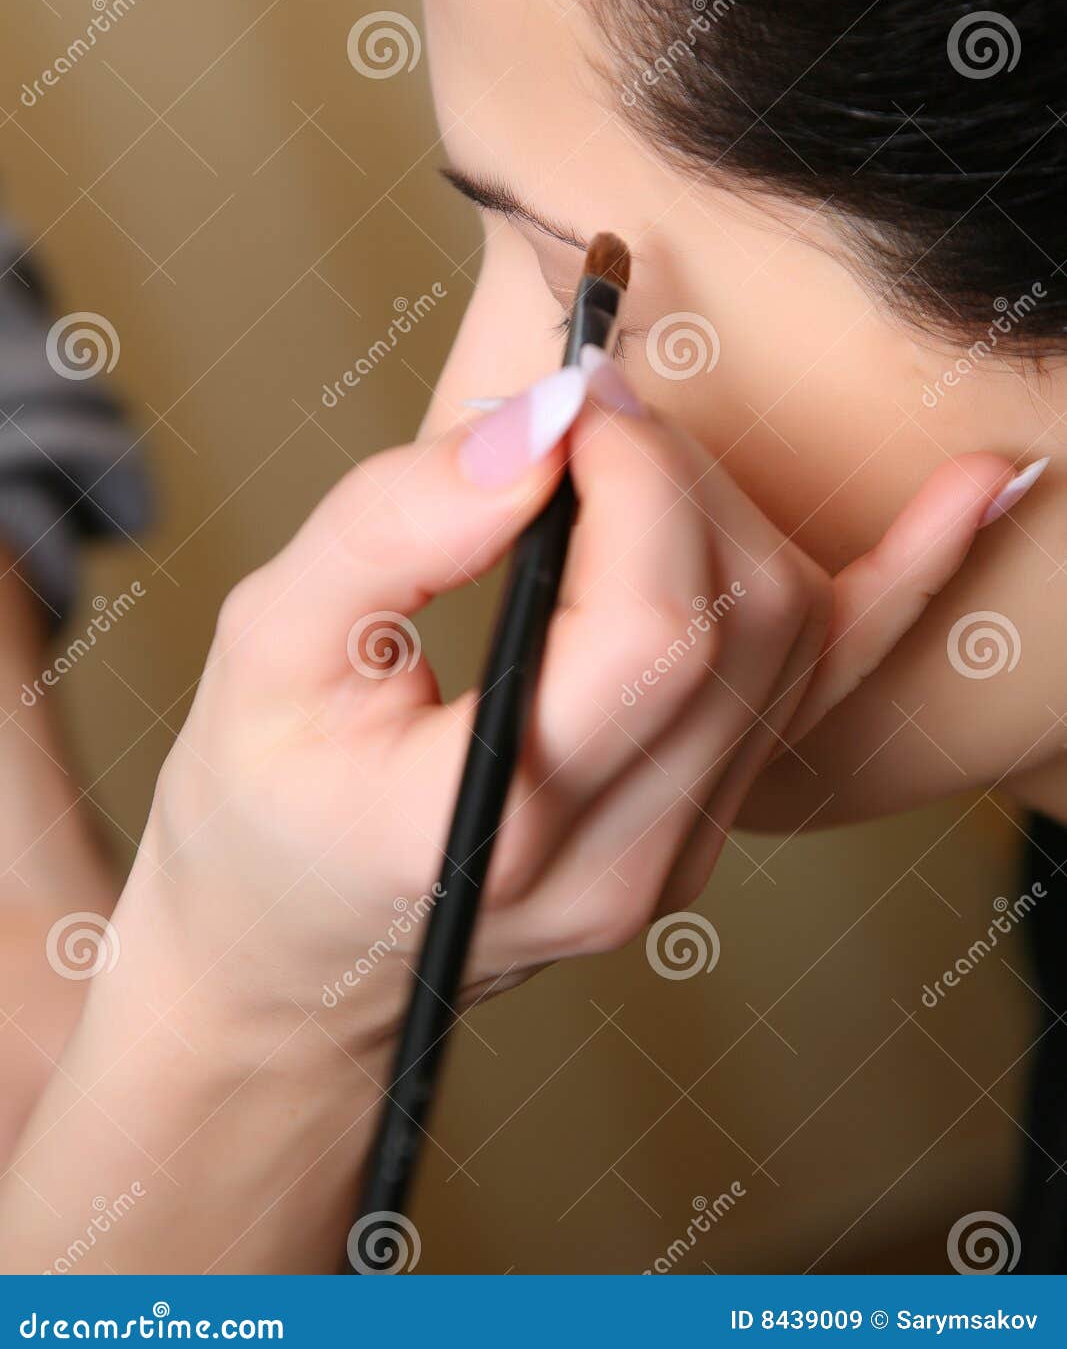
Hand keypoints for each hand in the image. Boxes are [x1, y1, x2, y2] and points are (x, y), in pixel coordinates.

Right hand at [134, 361, 1015, 1045]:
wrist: (299, 961)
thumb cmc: (264, 809)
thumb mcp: (271, 649)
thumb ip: (392, 529)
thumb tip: (541, 424)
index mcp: (491, 828)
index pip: (651, 625)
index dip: (635, 472)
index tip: (571, 387)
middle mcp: (616, 861)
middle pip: (738, 616)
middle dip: (676, 468)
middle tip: (584, 404)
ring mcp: (678, 857)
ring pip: (793, 636)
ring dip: (727, 505)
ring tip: (626, 455)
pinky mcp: (705, 826)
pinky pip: (827, 693)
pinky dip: (904, 579)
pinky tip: (977, 488)